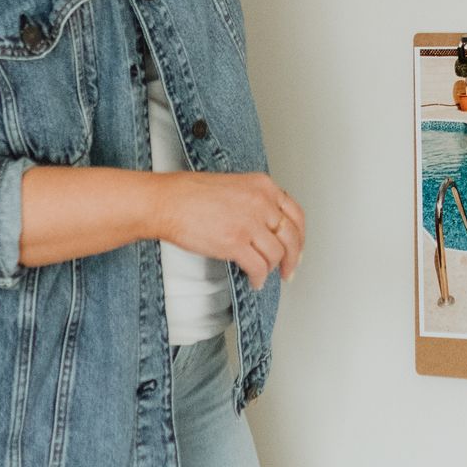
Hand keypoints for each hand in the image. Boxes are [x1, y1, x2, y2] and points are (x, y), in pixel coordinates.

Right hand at [156, 170, 304, 285]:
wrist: (166, 201)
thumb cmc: (190, 194)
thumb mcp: (234, 186)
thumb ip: (256, 202)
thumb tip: (268, 228)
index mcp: (263, 186)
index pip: (296, 214)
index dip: (299, 237)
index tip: (297, 248)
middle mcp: (261, 202)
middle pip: (291, 236)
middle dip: (292, 258)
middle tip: (289, 270)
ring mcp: (249, 223)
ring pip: (276, 254)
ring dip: (272, 269)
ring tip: (264, 275)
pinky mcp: (235, 243)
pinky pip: (258, 267)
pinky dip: (258, 278)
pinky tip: (254, 281)